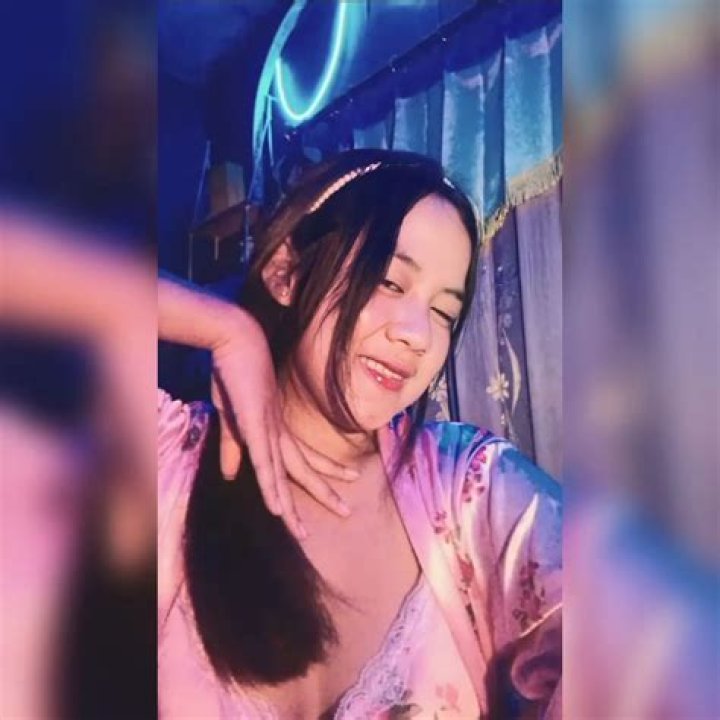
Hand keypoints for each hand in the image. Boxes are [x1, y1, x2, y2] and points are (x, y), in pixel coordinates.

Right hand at [210, 311, 356, 539]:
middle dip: (325, 491)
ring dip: (305, 497)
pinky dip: (272, 487)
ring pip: (290, 472)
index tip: (344, 485)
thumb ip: (232, 447)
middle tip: (347, 511)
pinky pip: (265, 463)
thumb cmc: (234, 372)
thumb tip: (232, 475)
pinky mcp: (255, 425)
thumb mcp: (231, 417)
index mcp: (276, 428)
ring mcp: (269, 429)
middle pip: (304, 468)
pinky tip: (280, 510)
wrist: (233, 338)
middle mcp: (279, 431)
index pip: (303, 457)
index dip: (322, 473)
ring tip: (325, 519)